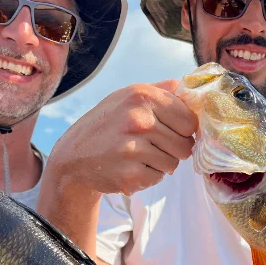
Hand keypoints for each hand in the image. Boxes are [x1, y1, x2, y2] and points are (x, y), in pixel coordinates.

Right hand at [47, 80, 197, 196]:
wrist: (73, 157)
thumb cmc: (107, 124)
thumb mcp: (128, 97)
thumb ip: (161, 91)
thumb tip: (192, 86)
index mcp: (142, 96)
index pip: (190, 120)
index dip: (185, 129)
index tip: (173, 131)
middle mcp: (138, 120)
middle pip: (185, 145)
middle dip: (174, 149)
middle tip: (152, 146)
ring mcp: (133, 149)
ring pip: (174, 164)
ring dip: (162, 163)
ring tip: (139, 155)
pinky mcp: (130, 175)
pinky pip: (158, 178)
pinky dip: (148, 176)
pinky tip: (130, 167)